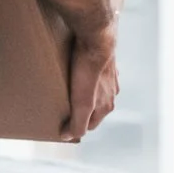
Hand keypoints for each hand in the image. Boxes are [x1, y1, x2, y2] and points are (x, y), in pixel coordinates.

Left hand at [60, 18, 119, 141]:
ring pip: (95, 90)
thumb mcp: (82, 102)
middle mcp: (113, 92)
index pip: (90, 125)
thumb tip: (67, 136)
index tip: (61, 124)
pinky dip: (85, 74)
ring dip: (83, 92)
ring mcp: (110, 75)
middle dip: (79, 110)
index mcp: (107, 105)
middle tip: (61, 107)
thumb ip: (77, 122)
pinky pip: (94, 72)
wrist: (97, 36)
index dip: (76, 127)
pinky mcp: (105, 60)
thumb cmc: (88, 70)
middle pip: (94, 108)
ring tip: (66, 89)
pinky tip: (75, 69)